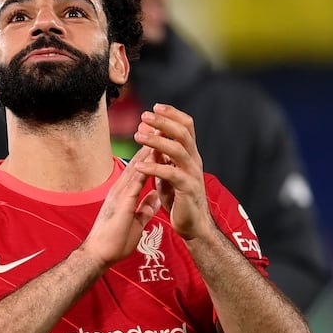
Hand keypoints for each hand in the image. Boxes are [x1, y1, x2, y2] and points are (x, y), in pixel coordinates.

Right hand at [81, 145, 160, 266]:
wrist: (99, 255)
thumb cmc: (115, 242)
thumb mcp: (136, 222)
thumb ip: (145, 208)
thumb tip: (156, 198)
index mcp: (124, 194)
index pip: (139, 169)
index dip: (150, 153)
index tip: (160, 138)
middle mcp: (120, 189)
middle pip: (137, 162)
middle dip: (148, 143)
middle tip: (158, 124)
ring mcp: (119, 194)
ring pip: (136, 167)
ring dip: (148, 150)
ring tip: (158, 133)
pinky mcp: (122, 203)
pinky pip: (136, 182)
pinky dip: (145, 168)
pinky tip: (153, 158)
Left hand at [133, 104, 214, 240]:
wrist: (192, 225)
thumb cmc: (179, 199)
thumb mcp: (167, 173)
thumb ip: (161, 156)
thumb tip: (150, 137)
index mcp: (190, 155)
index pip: (186, 127)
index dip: (172, 115)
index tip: (155, 107)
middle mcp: (194, 161)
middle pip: (183, 133)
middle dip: (163, 122)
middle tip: (145, 116)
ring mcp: (192, 174)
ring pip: (177, 150)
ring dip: (156, 141)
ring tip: (138, 135)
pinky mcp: (187, 189)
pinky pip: (170, 174)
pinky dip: (154, 168)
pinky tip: (139, 165)